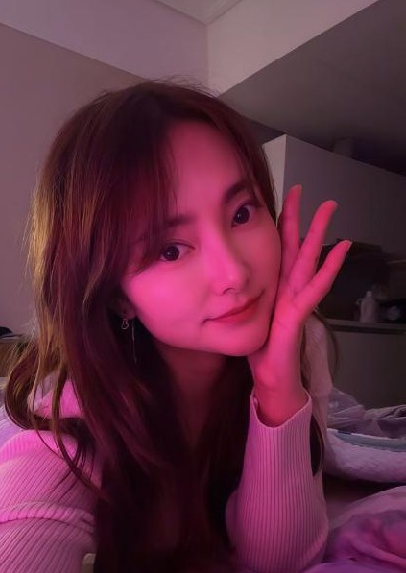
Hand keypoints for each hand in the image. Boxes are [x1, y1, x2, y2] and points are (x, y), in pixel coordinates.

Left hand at [248, 184, 350, 423]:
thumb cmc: (261, 353)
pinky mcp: (297, 315)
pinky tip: (341, 249)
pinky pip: (314, 288)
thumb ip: (246, 299)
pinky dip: (329, 268)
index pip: (278, 251)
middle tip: (306, 191)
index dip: (281, 226)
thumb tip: (230, 284)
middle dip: (301, 219)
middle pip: (296, 248)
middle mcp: (288, 291)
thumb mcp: (248, 317)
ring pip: (308, 260)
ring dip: (319, 234)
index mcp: (274, 289)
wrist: (270, 381)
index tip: (281, 201)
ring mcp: (296, 301)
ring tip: (329, 209)